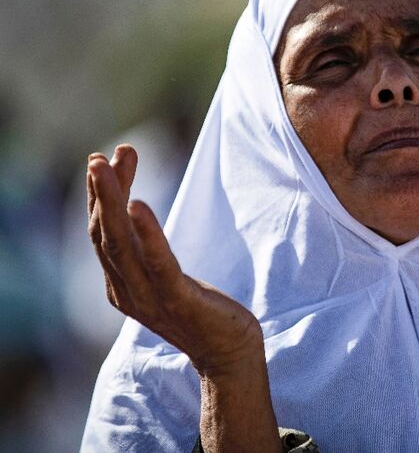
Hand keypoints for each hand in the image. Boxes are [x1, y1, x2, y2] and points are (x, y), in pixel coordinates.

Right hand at [87, 145, 261, 373]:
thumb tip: (134, 208)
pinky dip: (147, 233)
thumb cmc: (201, 310)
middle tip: (98, 156)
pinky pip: (158, 263)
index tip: (109, 156)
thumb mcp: (167, 272)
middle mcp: (126, 291)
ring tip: (106, 168)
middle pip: (105, 233)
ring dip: (111, 202)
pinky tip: (139, 205)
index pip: (104, 232)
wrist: (229, 353)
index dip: (103, 194)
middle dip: (100, 192)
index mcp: (122, 283)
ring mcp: (150, 297)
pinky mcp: (178, 300)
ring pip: (120, 243)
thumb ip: (148, 247)